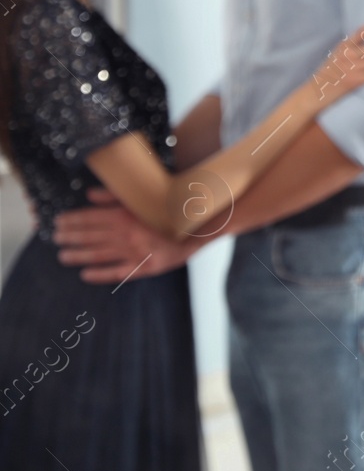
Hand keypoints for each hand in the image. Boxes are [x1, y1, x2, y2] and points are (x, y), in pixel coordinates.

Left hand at [53, 187, 201, 283]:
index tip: (58, 223)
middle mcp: (126, 234)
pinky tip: (85, 274)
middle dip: (70, 238)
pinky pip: (116, 273)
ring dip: (77, 255)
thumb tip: (89, 196)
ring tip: (63, 256)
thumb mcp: (144, 197)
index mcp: (125, 215)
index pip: (90, 218)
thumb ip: (115, 196)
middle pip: (90, 237)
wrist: (199, 227)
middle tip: (56, 239)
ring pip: (97, 255)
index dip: (72, 221)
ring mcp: (134, 252)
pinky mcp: (144, 267)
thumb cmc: (171, 209)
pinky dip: (99, 274)